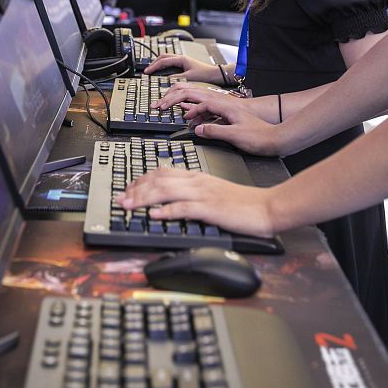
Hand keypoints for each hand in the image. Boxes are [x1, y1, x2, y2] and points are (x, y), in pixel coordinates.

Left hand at [117, 169, 275, 236]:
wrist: (266, 206)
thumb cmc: (242, 203)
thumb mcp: (214, 191)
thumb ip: (194, 192)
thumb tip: (172, 199)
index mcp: (197, 176)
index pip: (162, 172)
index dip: (141, 180)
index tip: (128, 189)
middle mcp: (197, 182)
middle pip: (159, 180)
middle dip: (136, 189)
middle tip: (121, 198)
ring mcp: (203, 194)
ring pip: (166, 191)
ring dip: (143, 198)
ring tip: (128, 205)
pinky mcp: (211, 208)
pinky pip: (185, 208)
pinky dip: (167, 211)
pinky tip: (155, 215)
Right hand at [143, 54, 219, 82]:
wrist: (214, 74)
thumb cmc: (205, 74)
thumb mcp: (189, 77)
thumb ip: (176, 78)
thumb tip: (166, 79)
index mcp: (181, 59)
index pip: (163, 61)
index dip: (154, 66)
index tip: (147, 72)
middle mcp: (181, 58)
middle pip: (163, 57)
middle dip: (154, 63)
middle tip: (147, 69)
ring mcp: (183, 60)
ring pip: (167, 58)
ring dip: (159, 63)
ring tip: (153, 69)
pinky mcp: (184, 64)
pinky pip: (171, 62)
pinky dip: (164, 65)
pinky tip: (163, 71)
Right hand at [156, 89, 282, 155]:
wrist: (276, 139)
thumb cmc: (260, 137)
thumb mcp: (234, 135)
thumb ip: (214, 131)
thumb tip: (197, 129)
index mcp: (226, 107)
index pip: (201, 101)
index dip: (186, 106)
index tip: (176, 113)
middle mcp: (227, 106)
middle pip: (199, 97)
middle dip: (180, 98)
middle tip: (164, 103)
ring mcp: (228, 111)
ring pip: (203, 104)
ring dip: (189, 106)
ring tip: (177, 110)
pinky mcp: (230, 118)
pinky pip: (209, 112)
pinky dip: (198, 114)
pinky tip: (195, 120)